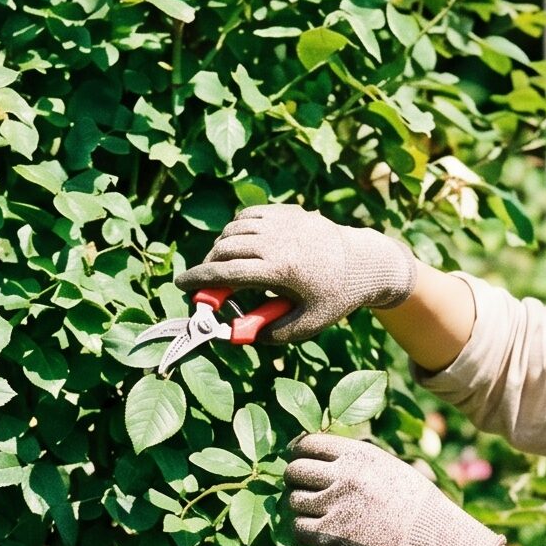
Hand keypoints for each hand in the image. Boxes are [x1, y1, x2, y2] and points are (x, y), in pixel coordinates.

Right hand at [174, 203, 416, 346]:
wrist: (363, 263)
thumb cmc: (335, 298)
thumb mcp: (307, 325)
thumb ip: (270, 333)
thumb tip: (235, 334)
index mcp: (283, 269)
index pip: (227, 272)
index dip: (199, 279)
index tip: (182, 285)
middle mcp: (280, 240)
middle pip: (225, 248)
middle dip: (209, 266)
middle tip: (209, 284)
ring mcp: (283, 221)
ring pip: (233, 229)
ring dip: (222, 248)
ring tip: (229, 268)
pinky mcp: (287, 211)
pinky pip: (248, 216)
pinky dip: (237, 231)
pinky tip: (243, 247)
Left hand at [283, 432, 503, 545]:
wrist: (431, 538)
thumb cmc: (415, 503)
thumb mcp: (388, 466)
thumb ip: (354, 460)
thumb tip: (320, 457)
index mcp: (357, 455)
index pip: (308, 444)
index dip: (299, 452)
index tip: (298, 460)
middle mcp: (342, 476)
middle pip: (295, 470)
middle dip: (296, 478)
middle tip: (302, 487)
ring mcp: (334, 506)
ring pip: (293, 500)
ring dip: (301, 505)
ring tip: (315, 511)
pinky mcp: (330, 536)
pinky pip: (298, 528)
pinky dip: (303, 529)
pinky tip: (316, 530)